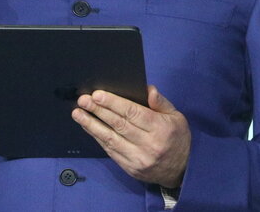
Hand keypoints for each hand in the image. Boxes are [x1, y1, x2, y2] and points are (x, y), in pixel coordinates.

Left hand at [72, 85, 190, 188]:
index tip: (97, 95)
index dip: (113, 103)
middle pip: (119, 125)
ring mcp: (137, 158)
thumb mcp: (177, 117)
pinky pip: (110, 151)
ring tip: (78, 114)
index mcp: (160, 129)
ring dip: (92, 125)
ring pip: (110, 139)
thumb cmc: (177, 139)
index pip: (133, 113)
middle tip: (82, 100)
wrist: (181, 171)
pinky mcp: (129, 168)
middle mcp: (148, 144)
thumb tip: (147, 89)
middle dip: (98, 111)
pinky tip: (89, 127)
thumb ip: (161, 103)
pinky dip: (98, 138)